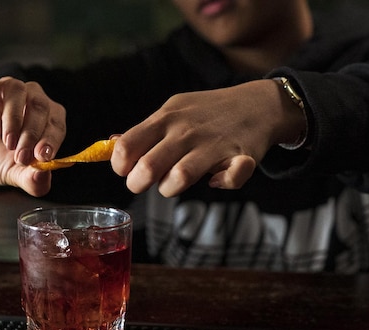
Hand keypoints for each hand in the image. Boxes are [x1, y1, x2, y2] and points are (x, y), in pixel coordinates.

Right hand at [0, 68, 65, 195]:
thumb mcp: (13, 174)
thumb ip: (31, 180)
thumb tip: (43, 177)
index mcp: (45, 119)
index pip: (56, 122)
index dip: (52, 139)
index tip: (43, 157)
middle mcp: (28, 99)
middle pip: (40, 105)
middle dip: (32, 133)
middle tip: (21, 157)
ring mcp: (3, 91)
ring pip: (16, 89)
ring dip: (14, 117)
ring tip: (7, 141)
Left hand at [111, 79, 305, 196]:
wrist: (257, 103)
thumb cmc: (206, 112)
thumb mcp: (172, 112)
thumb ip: (143, 132)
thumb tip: (111, 145)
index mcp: (165, 119)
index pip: (127, 146)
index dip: (120, 165)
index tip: (126, 171)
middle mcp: (186, 131)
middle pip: (148, 167)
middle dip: (138, 184)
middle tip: (144, 184)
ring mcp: (213, 144)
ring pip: (181, 177)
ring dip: (172, 188)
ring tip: (174, 182)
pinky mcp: (241, 157)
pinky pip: (229, 180)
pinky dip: (221, 184)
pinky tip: (216, 178)